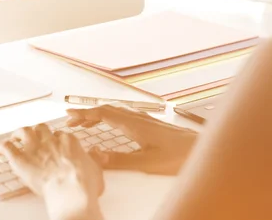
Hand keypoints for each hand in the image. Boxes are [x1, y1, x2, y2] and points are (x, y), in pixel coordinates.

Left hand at [0, 124, 103, 219]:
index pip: (60, 134)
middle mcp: (50, 140)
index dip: (55, 139)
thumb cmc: (84, 185)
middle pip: (41, 128)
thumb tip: (97, 152)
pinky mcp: (20, 158)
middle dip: (37, 131)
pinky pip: (7, 147)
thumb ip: (94, 159)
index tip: (54, 143)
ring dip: (17, 134)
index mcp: (68, 141)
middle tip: (33, 137)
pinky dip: (1, 147)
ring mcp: (34, 148)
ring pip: (23, 131)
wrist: (71, 194)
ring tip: (14, 137)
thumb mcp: (96, 169)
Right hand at [67, 105, 197, 174]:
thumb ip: (120, 160)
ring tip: (85, 123)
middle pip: (105, 110)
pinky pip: (122, 115)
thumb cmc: (178, 156)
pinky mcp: (149, 124)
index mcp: (132, 123)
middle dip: (86, 114)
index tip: (69, 116)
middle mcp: (136, 117)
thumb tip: (95, 155)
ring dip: (97, 115)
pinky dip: (109, 117)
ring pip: (114, 112)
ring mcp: (143, 119)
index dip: (84, 113)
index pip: (102, 113)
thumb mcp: (146, 162)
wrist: (202, 149)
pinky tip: (110, 125)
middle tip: (71, 121)